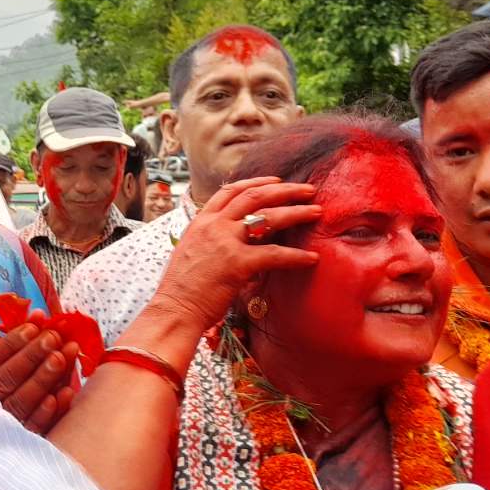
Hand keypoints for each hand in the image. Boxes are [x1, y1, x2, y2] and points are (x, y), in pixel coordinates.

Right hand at [0, 319, 79, 433]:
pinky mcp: (16, 444)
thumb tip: (38, 315)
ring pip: (20, 403)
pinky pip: (32, 430)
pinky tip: (65, 394)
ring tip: (62, 357)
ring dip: (43, 379)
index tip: (33, 327)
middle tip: (53, 337)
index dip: (10, 343)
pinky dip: (47, 413)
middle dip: (31, 356)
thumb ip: (9, 345)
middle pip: (5, 379)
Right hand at [152, 177, 321, 333]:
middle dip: (285, 190)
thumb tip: (235, 242)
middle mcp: (214, 225)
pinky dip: (296, 256)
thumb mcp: (192, 253)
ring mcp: (225, 242)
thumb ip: (211, 241)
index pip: (230, 191)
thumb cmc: (182, 289)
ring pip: (268, 217)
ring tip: (316, 212)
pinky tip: (312, 258)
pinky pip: (274, 255)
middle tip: (307, 190)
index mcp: (201, 221)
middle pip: (254, 196)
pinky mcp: (238, 263)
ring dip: (296, 212)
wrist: (174, 309)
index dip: (256, 183)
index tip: (276, 181)